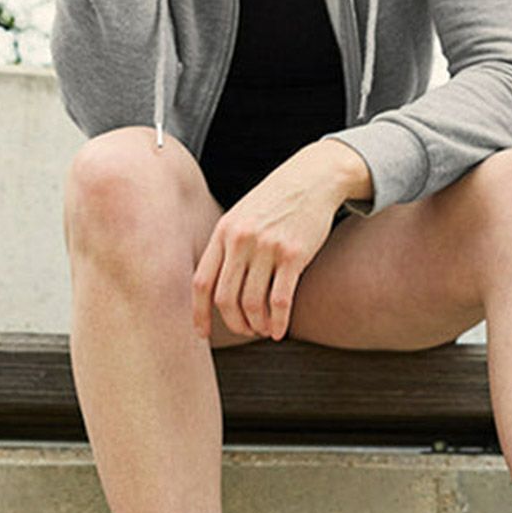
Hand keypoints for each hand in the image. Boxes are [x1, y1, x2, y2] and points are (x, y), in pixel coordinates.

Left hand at [192, 142, 352, 341]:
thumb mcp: (241, 216)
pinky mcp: (293, 255)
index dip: (199, 313)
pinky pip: (280, 300)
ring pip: (252, 303)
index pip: (202, 281)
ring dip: (256, 325)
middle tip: (244, 330)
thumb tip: (214, 286)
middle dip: (233, 323)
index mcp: (223, 232)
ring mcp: (267, 247)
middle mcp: (241, 240)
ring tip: (263, 329)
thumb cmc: (276, 202)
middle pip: (226, 298)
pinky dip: (278, 322)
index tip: (202, 333)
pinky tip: (279, 331)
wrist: (312, 179)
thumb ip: (226, 246)